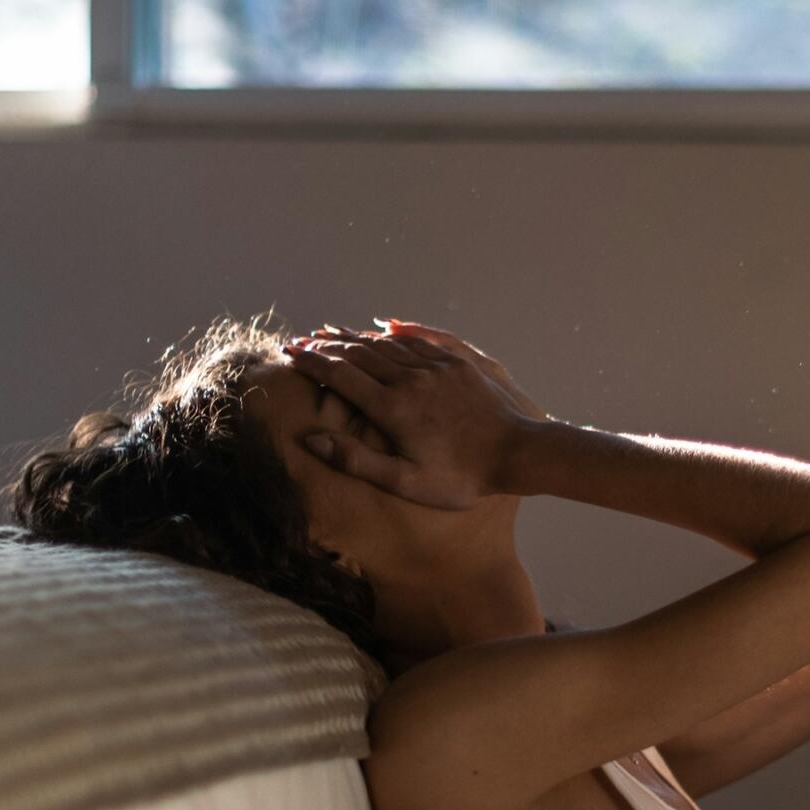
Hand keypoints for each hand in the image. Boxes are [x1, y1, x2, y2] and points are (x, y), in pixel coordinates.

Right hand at [280, 322, 552, 510]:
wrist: (519, 454)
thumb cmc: (462, 478)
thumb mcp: (405, 481)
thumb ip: (356, 460)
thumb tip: (311, 439)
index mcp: (393, 408)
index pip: (341, 376)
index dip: (312, 362)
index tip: (290, 353)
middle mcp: (411, 380)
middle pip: (359, 354)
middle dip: (327, 345)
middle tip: (303, 340)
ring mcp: (436, 368)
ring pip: (388, 345)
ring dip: (357, 337)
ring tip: (334, 332)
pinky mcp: (458, 364)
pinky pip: (420, 340)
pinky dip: (396, 333)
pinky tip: (386, 328)